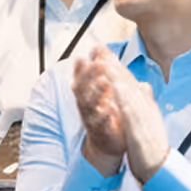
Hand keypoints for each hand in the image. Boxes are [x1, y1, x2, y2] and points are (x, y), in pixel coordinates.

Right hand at [71, 47, 126, 176]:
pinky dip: (105, 117)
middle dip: (89, 76)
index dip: (79, 68)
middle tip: (98, 64)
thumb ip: (100, 70)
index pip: (79, 79)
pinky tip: (110, 111)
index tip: (83, 57)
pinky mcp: (101, 132)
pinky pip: (101, 124)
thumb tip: (98, 47)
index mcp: (86, 95)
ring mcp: (92, 119)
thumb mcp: (101, 89)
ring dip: (97, 93)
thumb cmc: (104, 112)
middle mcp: (85, 106)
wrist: (107, 143)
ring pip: (90, 105)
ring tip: (106, 84)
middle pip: (82, 89)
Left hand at [101, 61, 169, 184]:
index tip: (104, 53)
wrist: (159, 167)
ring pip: (129, 93)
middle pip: (129, 82)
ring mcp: (144, 117)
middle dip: (114, 65)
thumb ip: (145, 102)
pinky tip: (115, 89)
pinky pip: (131, 112)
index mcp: (145, 105)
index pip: (129, 82)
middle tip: (101, 50)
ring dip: (117, 77)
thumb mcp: (149, 119)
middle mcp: (145, 108)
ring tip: (104, 63)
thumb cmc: (151, 144)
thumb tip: (143, 85)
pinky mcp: (140, 129)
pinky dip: (123, 98)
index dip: (116, 66)